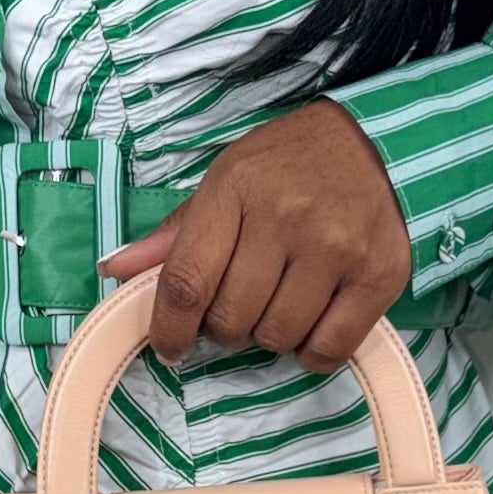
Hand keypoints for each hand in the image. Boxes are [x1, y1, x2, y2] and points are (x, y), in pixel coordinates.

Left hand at [99, 101, 412, 368]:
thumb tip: (113, 270)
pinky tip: (311, 321)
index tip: (170, 346)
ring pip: (278, 337)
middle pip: (231, 319)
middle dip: (225, 326)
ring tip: (279, 302)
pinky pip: (329, 348)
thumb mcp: (224, 181)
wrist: (375, 143)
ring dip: (269, 335)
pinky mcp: (379, 275)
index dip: (169, 328)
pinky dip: (312, 350)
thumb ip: (174, 233)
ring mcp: (337, 248)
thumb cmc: (288, 165)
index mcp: (235, 191)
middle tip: (240, 303)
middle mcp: (286, 218)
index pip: (187, 281)